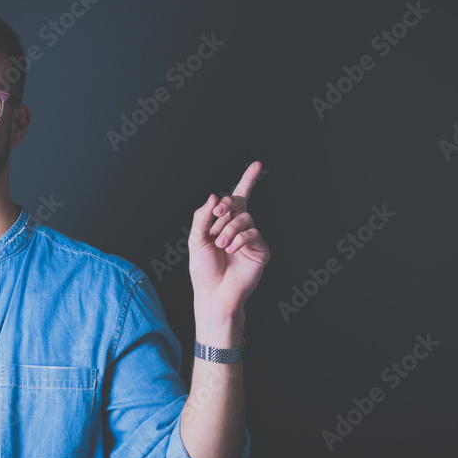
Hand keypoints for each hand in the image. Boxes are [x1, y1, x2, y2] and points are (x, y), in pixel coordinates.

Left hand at [189, 161, 269, 322]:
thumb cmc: (204, 270)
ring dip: (228, 229)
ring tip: (220, 245)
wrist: (214, 293)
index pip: (239, 197)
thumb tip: (214, 197)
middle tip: (217, 214)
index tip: (258, 164)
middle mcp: (241, 227)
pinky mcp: (261, 250)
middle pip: (238, 202)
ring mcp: (252, 238)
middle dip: (227, 205)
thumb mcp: (196, 239)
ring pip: (244, 218)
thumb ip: (203, 217)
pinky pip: (253, 233)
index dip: (248, 179)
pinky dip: (239, 239)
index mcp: (225, 223)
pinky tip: (231, 249)